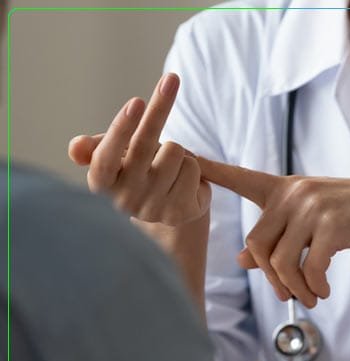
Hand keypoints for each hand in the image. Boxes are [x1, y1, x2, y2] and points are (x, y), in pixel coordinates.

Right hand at [68, 73, 209, 226]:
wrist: (166, 209)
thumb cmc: (134, 173)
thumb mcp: (112, 157)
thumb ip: (93, 149)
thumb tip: (75, 148)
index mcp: (102, 183)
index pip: (105, 157)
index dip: (121, 129)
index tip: (137, 102)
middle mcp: (126, 199)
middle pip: (144, 146)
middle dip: (159, 108)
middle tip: (171, 78)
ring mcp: (154, 208)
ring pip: (174, 152)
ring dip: (176, 150)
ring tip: (169, 164)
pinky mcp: (180, 212)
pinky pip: (193, 168)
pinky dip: (193, 166)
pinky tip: (183, 180)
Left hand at [197, 157, 349, 307]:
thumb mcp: (313, 224)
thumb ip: (278, 238)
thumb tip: (241, 260)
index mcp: (285, 188)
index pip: (240, 178)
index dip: (211, 169)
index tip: (181, 152)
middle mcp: (294, 192)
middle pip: (255, 244)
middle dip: (269, 278)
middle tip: (288, 296)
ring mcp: (313, 206)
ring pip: (279, 260)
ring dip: (292, 289)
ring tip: (310, 298)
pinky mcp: (333, 224)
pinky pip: (307, 267)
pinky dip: (313, 286)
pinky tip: (323, 291)